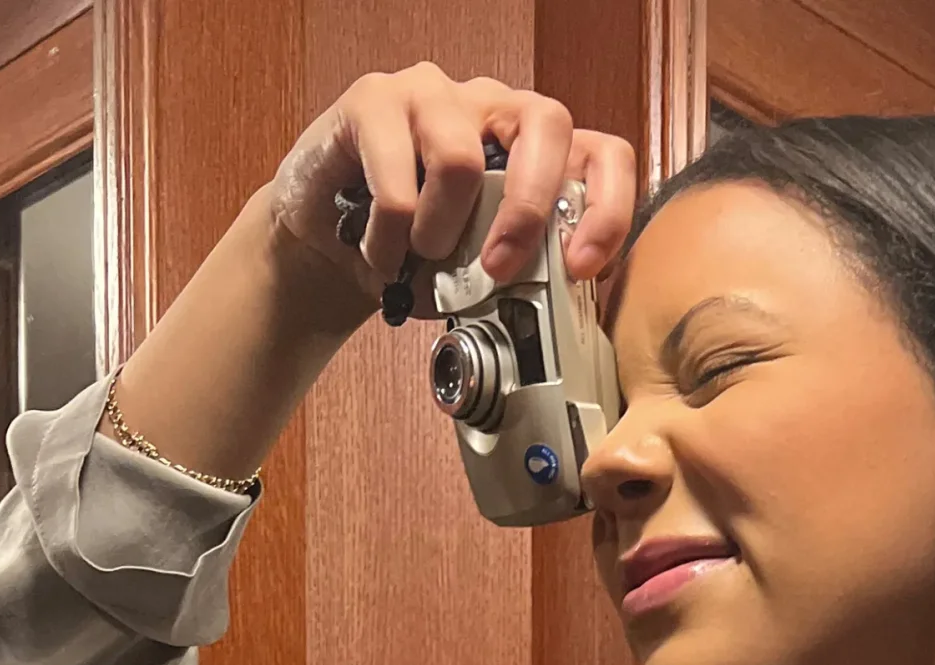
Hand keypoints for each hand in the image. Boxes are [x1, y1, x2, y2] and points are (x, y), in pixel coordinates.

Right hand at [268, 64, 637, 315]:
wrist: (328, 250)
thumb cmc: (414, 255)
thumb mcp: (481, 275)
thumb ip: (521, 274)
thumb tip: (548, 300)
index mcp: (535, 149)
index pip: (602, 154)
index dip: (606, 209)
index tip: (581, 268)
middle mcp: (493, 105)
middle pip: (546, 124)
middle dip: (527, 213)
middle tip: (498, 269)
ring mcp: (435, 94)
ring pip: (460, 158)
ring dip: (439, 233)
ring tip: (419, 257)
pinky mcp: (374, 98)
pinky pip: (396, 178)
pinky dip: (389, 238)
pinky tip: (380, 253)